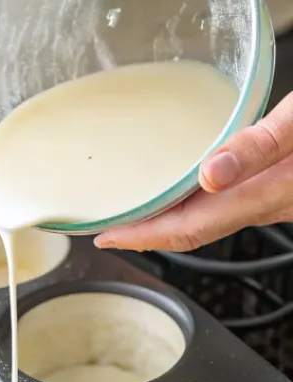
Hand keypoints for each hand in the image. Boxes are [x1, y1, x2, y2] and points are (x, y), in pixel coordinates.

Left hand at [94, 94, 292, 251]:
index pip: (187, 228)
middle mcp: (265, 204)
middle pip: (190, 229)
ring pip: (207, 219)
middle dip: (144, 232)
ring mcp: (272, 198)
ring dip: (166, 219)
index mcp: (262, 194)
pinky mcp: (278, 185)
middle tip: (105, 226)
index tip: (105, 237)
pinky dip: (192, 201)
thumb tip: (211, 173)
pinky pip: (225, 204)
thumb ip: (260, 144)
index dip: (141, 237)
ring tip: (133, 211)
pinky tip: (184, 186)